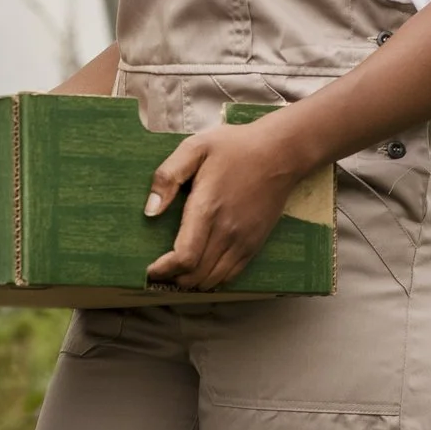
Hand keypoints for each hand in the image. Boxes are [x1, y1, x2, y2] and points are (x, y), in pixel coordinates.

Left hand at [143, 121, 307, 290]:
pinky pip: (232, 275)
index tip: (150, 270)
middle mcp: (227, 231)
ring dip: (192, 281)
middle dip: (173, 279)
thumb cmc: (235, 147)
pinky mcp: (255, 243)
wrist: (280, 153)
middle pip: (196, 275)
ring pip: (213, 279)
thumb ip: (168, 177)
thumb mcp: (195, 147)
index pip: (185, 257)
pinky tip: (201, 269)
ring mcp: (244, 240)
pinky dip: (213, 278)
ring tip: (177, 273)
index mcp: (207, 209)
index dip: (164, 270)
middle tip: (159, 272)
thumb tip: (150, 211)